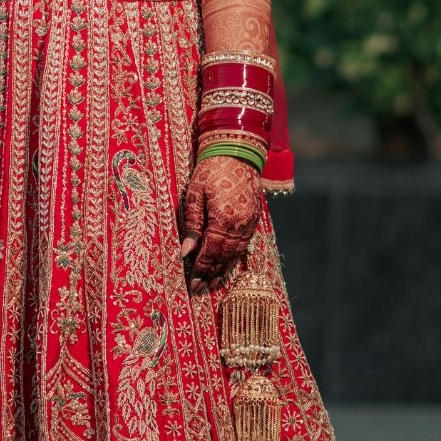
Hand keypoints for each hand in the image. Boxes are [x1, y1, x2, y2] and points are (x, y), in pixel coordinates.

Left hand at [180, 156, 261, 279]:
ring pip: (236, 253)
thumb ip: (192, 225)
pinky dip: (234, 257)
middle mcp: (240, 225)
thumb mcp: (194, 195)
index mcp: (223, 219)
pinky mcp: (254, 219)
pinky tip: (227, 265)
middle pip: (224, 257)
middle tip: (198, 289)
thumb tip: (186, 251)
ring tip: (211, 283)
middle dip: (210, 274)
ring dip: (223, 269)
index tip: (191, 285)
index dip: (200, 270)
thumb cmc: (211, 170)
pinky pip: (244, 245)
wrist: (237, 151)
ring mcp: (250, 223)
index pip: (210, 252)